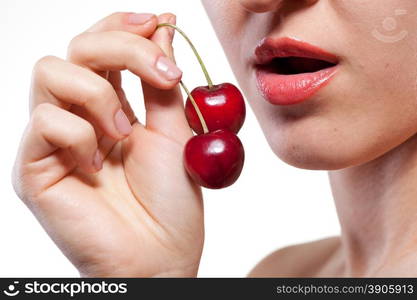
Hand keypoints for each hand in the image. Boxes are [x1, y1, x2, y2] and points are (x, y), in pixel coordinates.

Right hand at [12, 12, 203, 276]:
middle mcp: (78, 116)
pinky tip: (97, 164)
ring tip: (124, 132)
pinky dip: (79, 134)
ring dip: (100, 94)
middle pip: (76, 47)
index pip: (100, 43)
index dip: (124, 24)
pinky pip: (43, 122)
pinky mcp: (34, 167)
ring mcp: (53, 140)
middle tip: (162, 76)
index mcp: (111, 105)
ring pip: (50, 71)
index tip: (158, 22)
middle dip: (121, 46)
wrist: (161, 253)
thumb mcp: (175, 131)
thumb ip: (161, 81)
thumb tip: (163, 26)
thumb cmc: (171, 200)